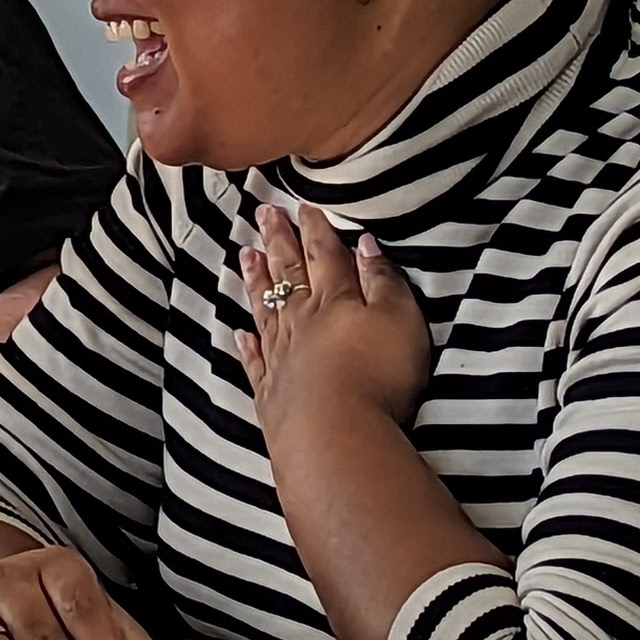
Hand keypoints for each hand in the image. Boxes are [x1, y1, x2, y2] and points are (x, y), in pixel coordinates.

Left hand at [235, 197, 430, 435]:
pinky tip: (240, 333)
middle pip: (288, 275)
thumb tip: (364, 244)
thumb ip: (384, 281)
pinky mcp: (272, 393)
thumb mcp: (399, 320)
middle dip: (277, 242)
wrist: (335, 433)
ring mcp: (281, 358)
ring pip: (266, 310)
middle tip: (261, 214)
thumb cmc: (377, 374)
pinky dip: (248, 345)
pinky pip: (256, 361)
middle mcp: (302, 323)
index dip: (315, 230)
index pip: (323, 256)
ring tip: (246, 256)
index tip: (301, 206)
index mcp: (335, 301)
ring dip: (257, 281)